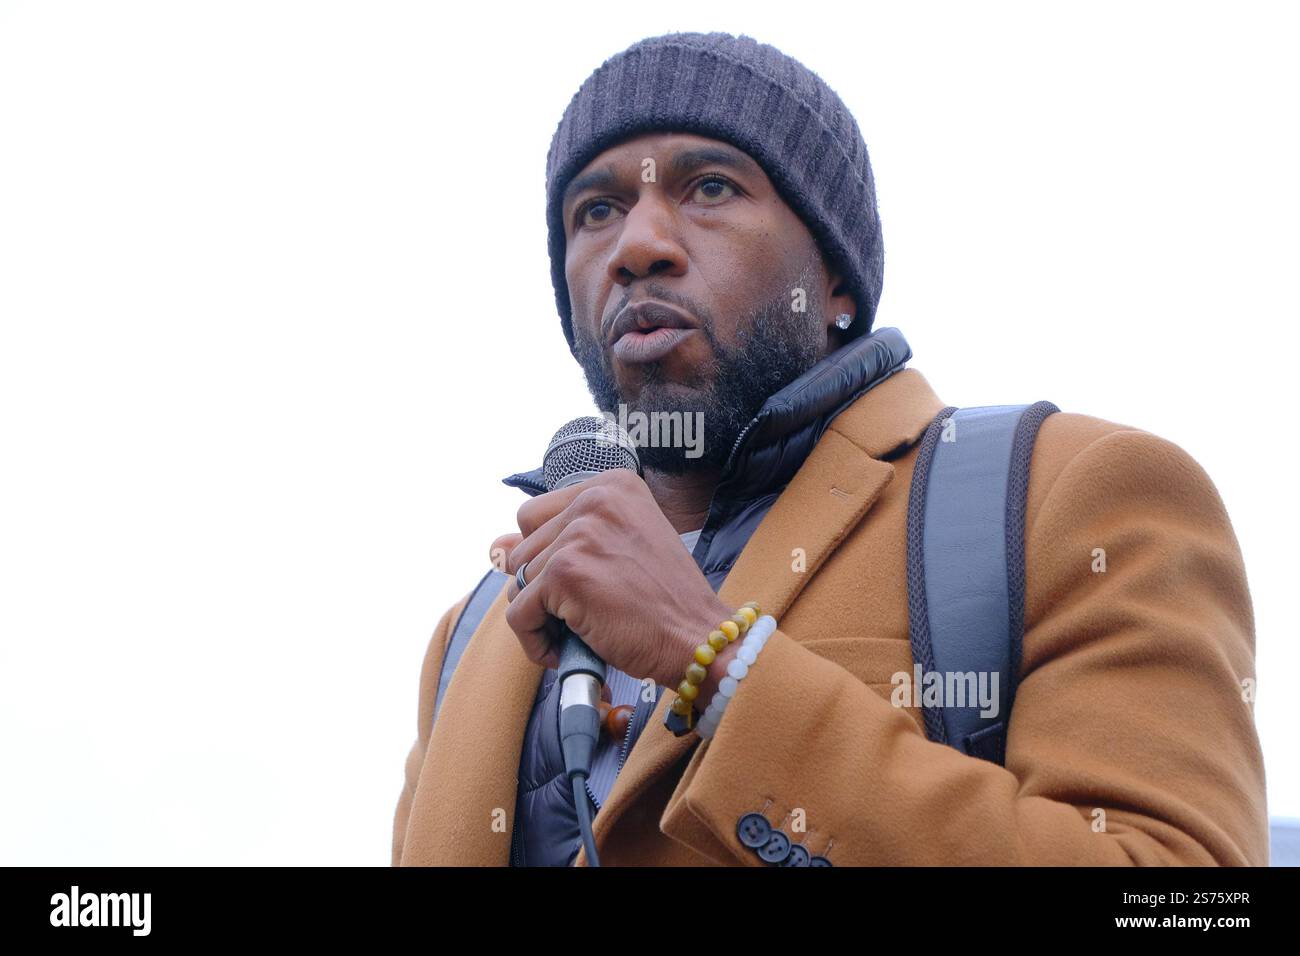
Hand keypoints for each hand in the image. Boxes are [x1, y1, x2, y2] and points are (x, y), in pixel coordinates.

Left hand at [489, 469, 732, 689]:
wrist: (698, 639)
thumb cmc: (665, 602)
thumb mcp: (618, 550)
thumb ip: (559, 539)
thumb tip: (496, 545)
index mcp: (611, 486)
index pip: (534, 516)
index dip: (547, 558)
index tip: (581, 582)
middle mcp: (594, 500)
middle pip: (522, 548)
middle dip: (542, 589)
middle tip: (582, 611)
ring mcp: (578, 534)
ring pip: (517, 582)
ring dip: (541, 616)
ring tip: (579, 631)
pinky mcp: (565, 573)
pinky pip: (519, 614)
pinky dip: (533, 641)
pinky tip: (564, 650)